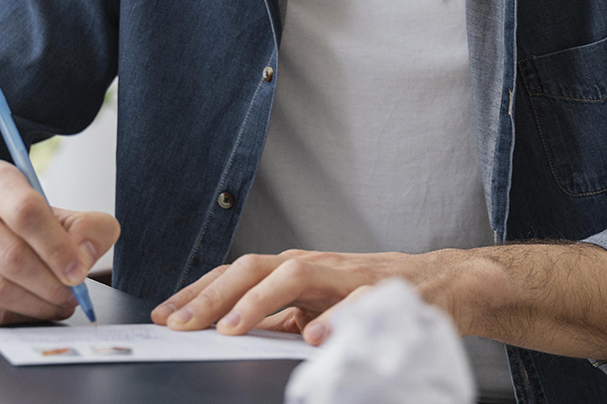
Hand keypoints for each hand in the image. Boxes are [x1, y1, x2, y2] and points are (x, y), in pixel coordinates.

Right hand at [0, 160, 119, 324]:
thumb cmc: (15, 217)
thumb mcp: (55, 208)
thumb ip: (86, 226)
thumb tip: (84, 256)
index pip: (26, 212)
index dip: (57, 247)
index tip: (78, 271)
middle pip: (11, 255)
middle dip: (50, 283)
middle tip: (73, 294)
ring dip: (35, 304)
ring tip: (58, 303)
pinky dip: (14, 315)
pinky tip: (33, 308)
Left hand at [150, 248, 467, 344]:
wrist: (442, 283)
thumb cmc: (373, 295)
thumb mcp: (318, 307)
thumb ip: (281, 318)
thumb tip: (230, 334)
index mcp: (296, 272)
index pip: (238, 273)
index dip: (200, 290)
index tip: (164, 314)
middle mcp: (316, 267)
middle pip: (257, 267)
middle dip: (214, 295)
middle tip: (180, 323)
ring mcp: (348, 277)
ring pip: (298, 274)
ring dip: (260, 299)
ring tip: (231, 328)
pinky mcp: (385, 293)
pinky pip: (356, 302)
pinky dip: (334, 319)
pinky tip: (315, 339)